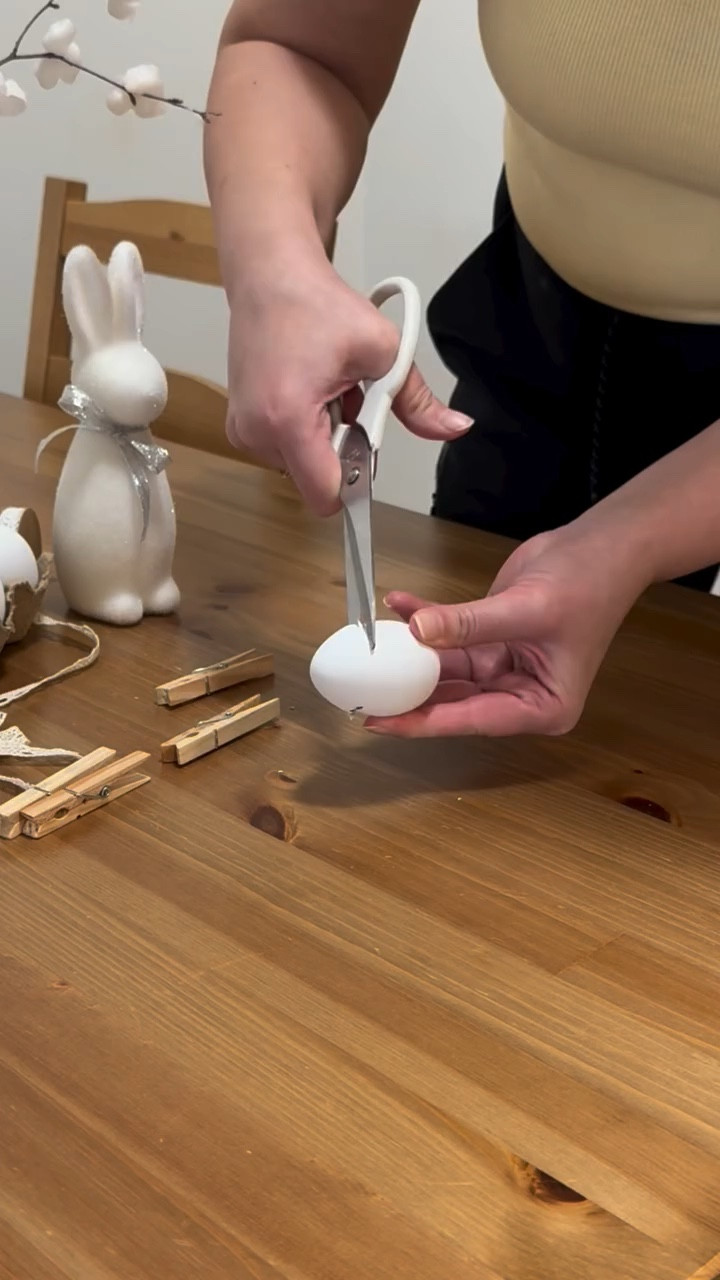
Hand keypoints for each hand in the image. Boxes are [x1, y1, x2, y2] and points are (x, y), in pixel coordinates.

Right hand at [225, 251, 472, 513]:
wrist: (270, 276)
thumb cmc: (317, 306)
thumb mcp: (382, 350)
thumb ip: (418, 402)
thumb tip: (457, 428)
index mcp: (290, 419)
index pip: (327, 495)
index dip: (357, 484)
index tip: (370, 455)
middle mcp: (256, 433)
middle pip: (316, 481)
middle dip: (343, 452)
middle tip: (348, 400)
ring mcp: (243, 431)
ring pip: (301, 467)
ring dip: (324, 441)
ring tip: (326, 391)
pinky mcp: (239, 425)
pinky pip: (284, 450)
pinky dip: (304, 431)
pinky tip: (308, 392)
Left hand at [365, 523, 650, 736]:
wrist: (601, 543)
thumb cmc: (588, 583)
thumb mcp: (526, 609)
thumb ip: (469, 624)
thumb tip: (418, 632)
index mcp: (541, 707)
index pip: (473, 719)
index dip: (424, 722)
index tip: (381, 722)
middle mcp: (521, 694)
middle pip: (454, 702)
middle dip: (410, 694)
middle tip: (362, 692)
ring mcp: (503, 667)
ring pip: (445, 671)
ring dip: (410, 655)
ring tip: (370, 650)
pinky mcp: (490, 640)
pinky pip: (449, 637)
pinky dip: (424, 620)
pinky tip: (399, 604)